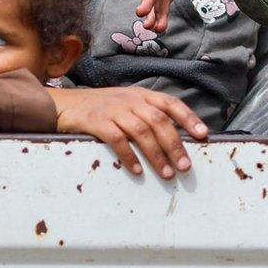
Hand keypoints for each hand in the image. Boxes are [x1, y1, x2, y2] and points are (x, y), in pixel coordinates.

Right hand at [52, 86, 207, 178]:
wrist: (64, 104)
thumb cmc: (100, 108)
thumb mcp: (125, 104)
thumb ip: (146, 115)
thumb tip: (174, 140)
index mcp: (140, 95)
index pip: (170, 103)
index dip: (188, 117)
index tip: (203, 134)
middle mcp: (130, 100)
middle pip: (159, 120)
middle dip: (175, 144)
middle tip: (185, 166)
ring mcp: (113, 109)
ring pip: (141, 131)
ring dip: (156, 154)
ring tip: (167, 173)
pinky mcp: (96, 121)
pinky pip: (117, 140)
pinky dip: (129, 156)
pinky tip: (136, 171)